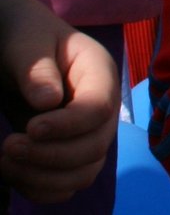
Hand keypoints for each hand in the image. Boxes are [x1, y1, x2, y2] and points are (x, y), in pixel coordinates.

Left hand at [0, 0, 120, 204]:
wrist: (19, 48)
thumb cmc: (25, 37)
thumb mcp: (27, 43)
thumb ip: (37, 68)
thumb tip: (48, 102)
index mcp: (99, 74)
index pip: (100, 108)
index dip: (68, 126)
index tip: (29, 128)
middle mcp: (103, 107)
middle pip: (95, 146)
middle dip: (50, 155)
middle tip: (7, 146)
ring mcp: (89, 133)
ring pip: (84, 172)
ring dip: (43, 177)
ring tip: (5, 162)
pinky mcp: (71, 153)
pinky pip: (68, 184)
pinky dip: (43, 188)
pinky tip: (15, 174)